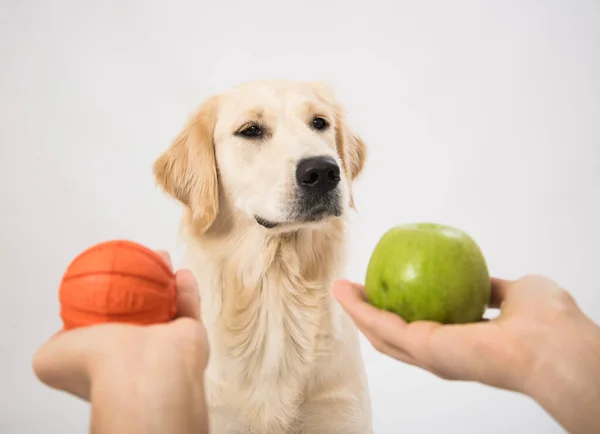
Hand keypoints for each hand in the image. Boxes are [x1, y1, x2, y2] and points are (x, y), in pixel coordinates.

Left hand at [32, 251, 209, 433]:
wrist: (138, 371)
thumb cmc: (95, 365)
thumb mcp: (49, 359)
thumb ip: (52, 345)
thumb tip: (60, 335)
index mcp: (109, 358)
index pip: (109, 327)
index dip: (107, 300)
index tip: (107, 278)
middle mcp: (139, 352)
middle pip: (141, 309)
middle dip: (141, 284)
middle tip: (139, 260)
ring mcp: (168, 345)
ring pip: (168, 306)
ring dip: (166, 280)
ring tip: (161, 257)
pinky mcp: (191, 337)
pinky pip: (190, 308)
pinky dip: (187, 289)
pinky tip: (182, 272)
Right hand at [333, 275, 599, 432]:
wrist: (553, 343)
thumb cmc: (546, 319)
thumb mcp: (517, 291)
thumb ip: (496, 288)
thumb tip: (483, 277)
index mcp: (464, 343)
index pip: (425, 327)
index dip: (404, 309)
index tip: (388, 286)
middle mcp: (443, 354)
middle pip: (396, 336)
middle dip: (372, 314)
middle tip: (353, 292)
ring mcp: (430, 355)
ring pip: (382, 335)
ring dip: (358, 312)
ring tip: (340, 290)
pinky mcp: (421, 348)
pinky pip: (382, 325)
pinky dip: (360, 309)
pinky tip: (345, 291)